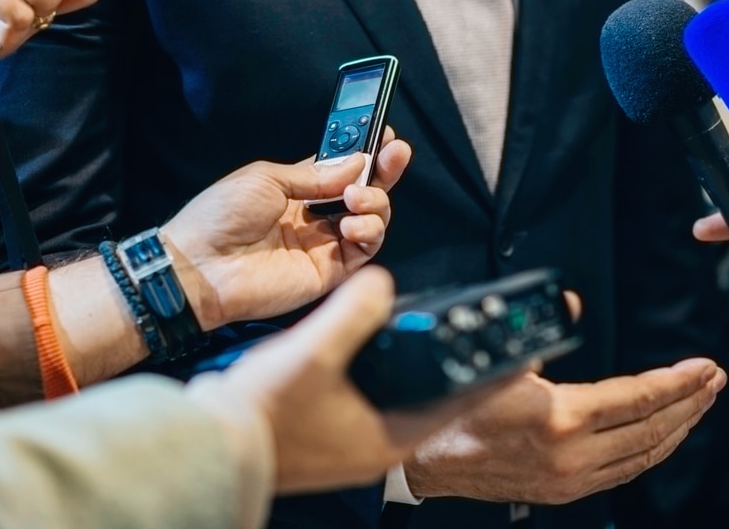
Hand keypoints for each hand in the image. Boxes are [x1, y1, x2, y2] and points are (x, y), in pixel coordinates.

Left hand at [162, 128, 411, 327]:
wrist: (201, 265)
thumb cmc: (220, 216)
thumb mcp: (267, 178)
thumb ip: (317, 174)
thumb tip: (358, 163)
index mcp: (298, 188)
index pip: (343, 168)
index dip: (366, 153)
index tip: (385, 134)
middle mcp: (316, 215)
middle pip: (365, 191)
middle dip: (385, 171)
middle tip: (395, 153)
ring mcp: (324, 244)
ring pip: (372, 219)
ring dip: (375, 202)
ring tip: (356, 198)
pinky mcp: (330, 271)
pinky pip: (365, 250)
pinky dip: (369, 232)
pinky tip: (352, 224)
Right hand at [186, 266, 514, 493]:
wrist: (209, 444)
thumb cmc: (260, 412)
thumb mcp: (312, 354)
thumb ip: (354, 314)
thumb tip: (382, 283)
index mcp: (387, 437)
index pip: (457, 403)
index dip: (490, 375)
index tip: (518, 349)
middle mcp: (378, 442)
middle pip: (435, 398)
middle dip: (454, 365)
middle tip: (476, 330)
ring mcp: (355, 438)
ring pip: (404, 396)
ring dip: (418, 366)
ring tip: (434, 331)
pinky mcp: (333, 429)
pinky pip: (375, 396)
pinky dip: (386, 372)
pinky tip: (380, 345)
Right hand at [403, 358, 725, 503]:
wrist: (429, 460)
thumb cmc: (457, 409)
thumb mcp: (499, 360)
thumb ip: (544, 332)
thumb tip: (574, 303)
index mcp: (560, 417)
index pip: (637, 398)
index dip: (677, 382)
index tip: (704, 367)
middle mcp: (573, 454)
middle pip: (652, 430)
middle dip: (690, 404)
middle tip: (713, 381)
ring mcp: (572, 478)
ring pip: (644, 456)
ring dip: (678, 429)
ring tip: (698, 406)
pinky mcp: (565, 491)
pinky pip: (624, 473)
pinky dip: (651, 452)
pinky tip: (660, 438)